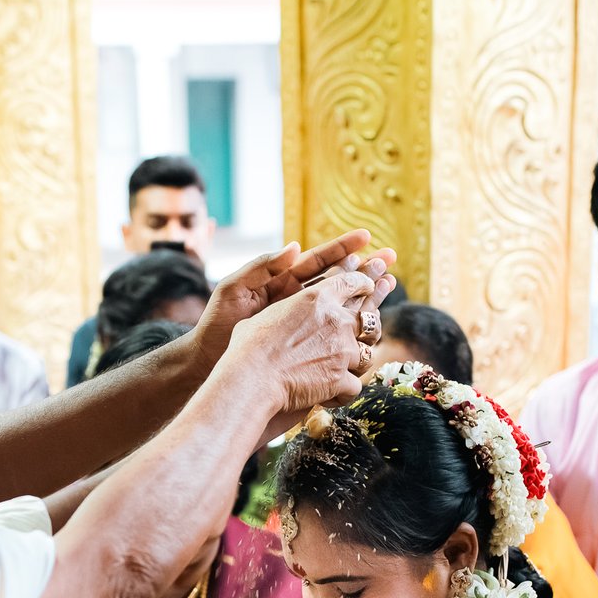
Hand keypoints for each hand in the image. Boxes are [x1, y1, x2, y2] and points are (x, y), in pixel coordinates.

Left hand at [192, 230, 395, 363]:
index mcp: (281, 281)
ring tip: (390, 285)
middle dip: (363, 269)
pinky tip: (371, 328)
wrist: (207, 360)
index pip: (317, 260)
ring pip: (340, 308)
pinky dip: (352, 331)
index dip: (342, 248)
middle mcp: (296, 301)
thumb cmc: (215, 324)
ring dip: (366, 297)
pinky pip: (331, 337)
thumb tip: (294, 246)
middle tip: (390, 258)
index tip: (366, 237)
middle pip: (337, 281)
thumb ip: (261, 267)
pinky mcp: (302, 347)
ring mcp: (300, 324)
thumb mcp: (233, 289)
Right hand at [220, 262, 392, 413]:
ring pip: (367, 354)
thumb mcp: (266, 313)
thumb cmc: (248, 347)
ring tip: (340, 371)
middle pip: (369, 318)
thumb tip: (283, 312)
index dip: (364, 283)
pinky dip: (343, 393)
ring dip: (355, 363)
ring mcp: (342, 350)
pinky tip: (330, 396)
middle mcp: (336, 320)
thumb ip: (286, 308)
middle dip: (369, 327)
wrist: (251, 378)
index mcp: (317, 298)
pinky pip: (355, 386)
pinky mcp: (341, 378)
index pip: (352, 282)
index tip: (369, 286)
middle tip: (363, 333)